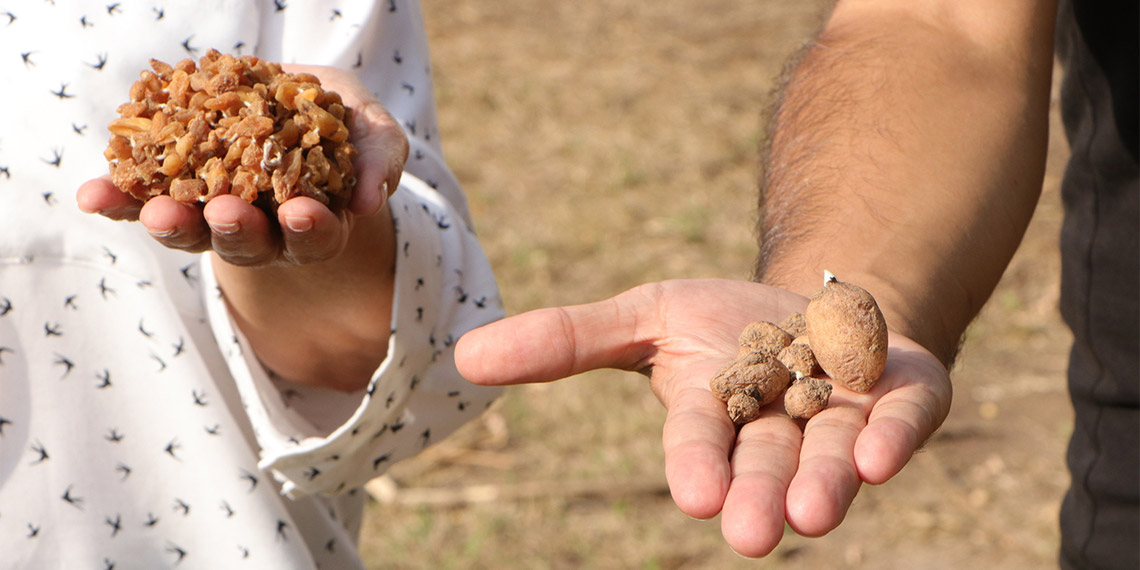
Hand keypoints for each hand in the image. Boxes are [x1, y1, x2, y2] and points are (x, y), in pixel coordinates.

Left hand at [77, 66, 409, 390]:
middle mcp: (262, 231)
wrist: (286, 100)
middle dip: (237, 230)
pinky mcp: (172, 190)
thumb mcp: (373, 131)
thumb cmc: (339, 123)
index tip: (303, 214)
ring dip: (171, 224)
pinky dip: (118, 200)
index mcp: (314, 223)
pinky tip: (95, 194)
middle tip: (226, 213)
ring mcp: (211, 214)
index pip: (315, 236)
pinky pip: (141, 200)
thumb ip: (381, 160)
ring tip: (153, 212)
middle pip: (247, 244)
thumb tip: (370, 199)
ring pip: (191, 230)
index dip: (310, 229)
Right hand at [455, 279, 951, 556]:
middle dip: (758, 496)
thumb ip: (568, 340)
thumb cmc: (724, 324)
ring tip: (813, 516)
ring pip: (830, 456)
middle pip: (765, 464)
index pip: (700, 439)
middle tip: (752, 533)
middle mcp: (778, 429)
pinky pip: (902, 419)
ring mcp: (844, 417)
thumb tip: (465, 356)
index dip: (697, 464)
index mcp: (715, 413)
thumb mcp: (645, 316)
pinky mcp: (902, 399)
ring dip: (823, 484)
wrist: (825, 307)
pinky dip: (892, 437)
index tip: (697, 497)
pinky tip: (878, 457)